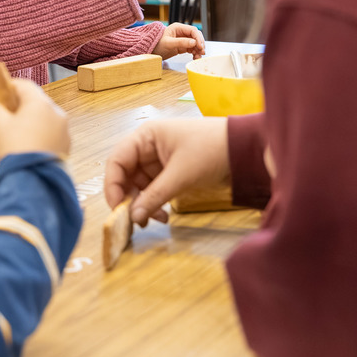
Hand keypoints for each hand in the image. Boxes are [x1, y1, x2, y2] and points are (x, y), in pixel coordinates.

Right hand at [0, 79, 69, 158]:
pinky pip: (51, 134)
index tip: (0, 92)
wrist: (34, 179)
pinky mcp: (66, 146)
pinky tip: (27, 144)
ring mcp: (64, 130)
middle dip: (20, 106)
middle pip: (37, 102)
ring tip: (15, 131)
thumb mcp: (0, 127)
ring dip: (31, 121)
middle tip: (5, 112)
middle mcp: (56, 113)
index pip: (25, 85)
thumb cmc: (16, 147)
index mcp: (41, 103)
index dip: (10, 86)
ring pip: (45, 119)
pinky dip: (39, 135)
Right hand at [105, 117, 228, 225]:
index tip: (117, 209)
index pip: (117, 161)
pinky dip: (155, 203)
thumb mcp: (181, 174)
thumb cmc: (211, 150)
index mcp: (145, 136)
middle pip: (126, 175)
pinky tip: (163, 215)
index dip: (112, 185)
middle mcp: (147, 147)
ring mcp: (158, 160)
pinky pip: (153, 190)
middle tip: (135, 220)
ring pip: (139, 186)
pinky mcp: (170, 172)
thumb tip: (133, 217)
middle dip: (129, 199)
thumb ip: (154, 196)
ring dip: (143, 204)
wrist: (244, 149)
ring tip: (154, 220)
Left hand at [152, 23, 205, 59]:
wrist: (151, 50)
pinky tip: (195, 57)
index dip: (198, 38)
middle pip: (196, 36)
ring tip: (198, 57)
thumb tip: (194, 43)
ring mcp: (183, 39)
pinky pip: (192, 49)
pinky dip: (195, 53)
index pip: (193, 30)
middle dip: (200, 44)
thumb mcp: (168, 43)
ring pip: (195, 43)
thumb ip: (181, 42)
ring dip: (198, 50)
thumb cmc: (156, 44)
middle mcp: (182, 32)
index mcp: (178, 27)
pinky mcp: (182, 46)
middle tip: (201, 52)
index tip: (200, 46)